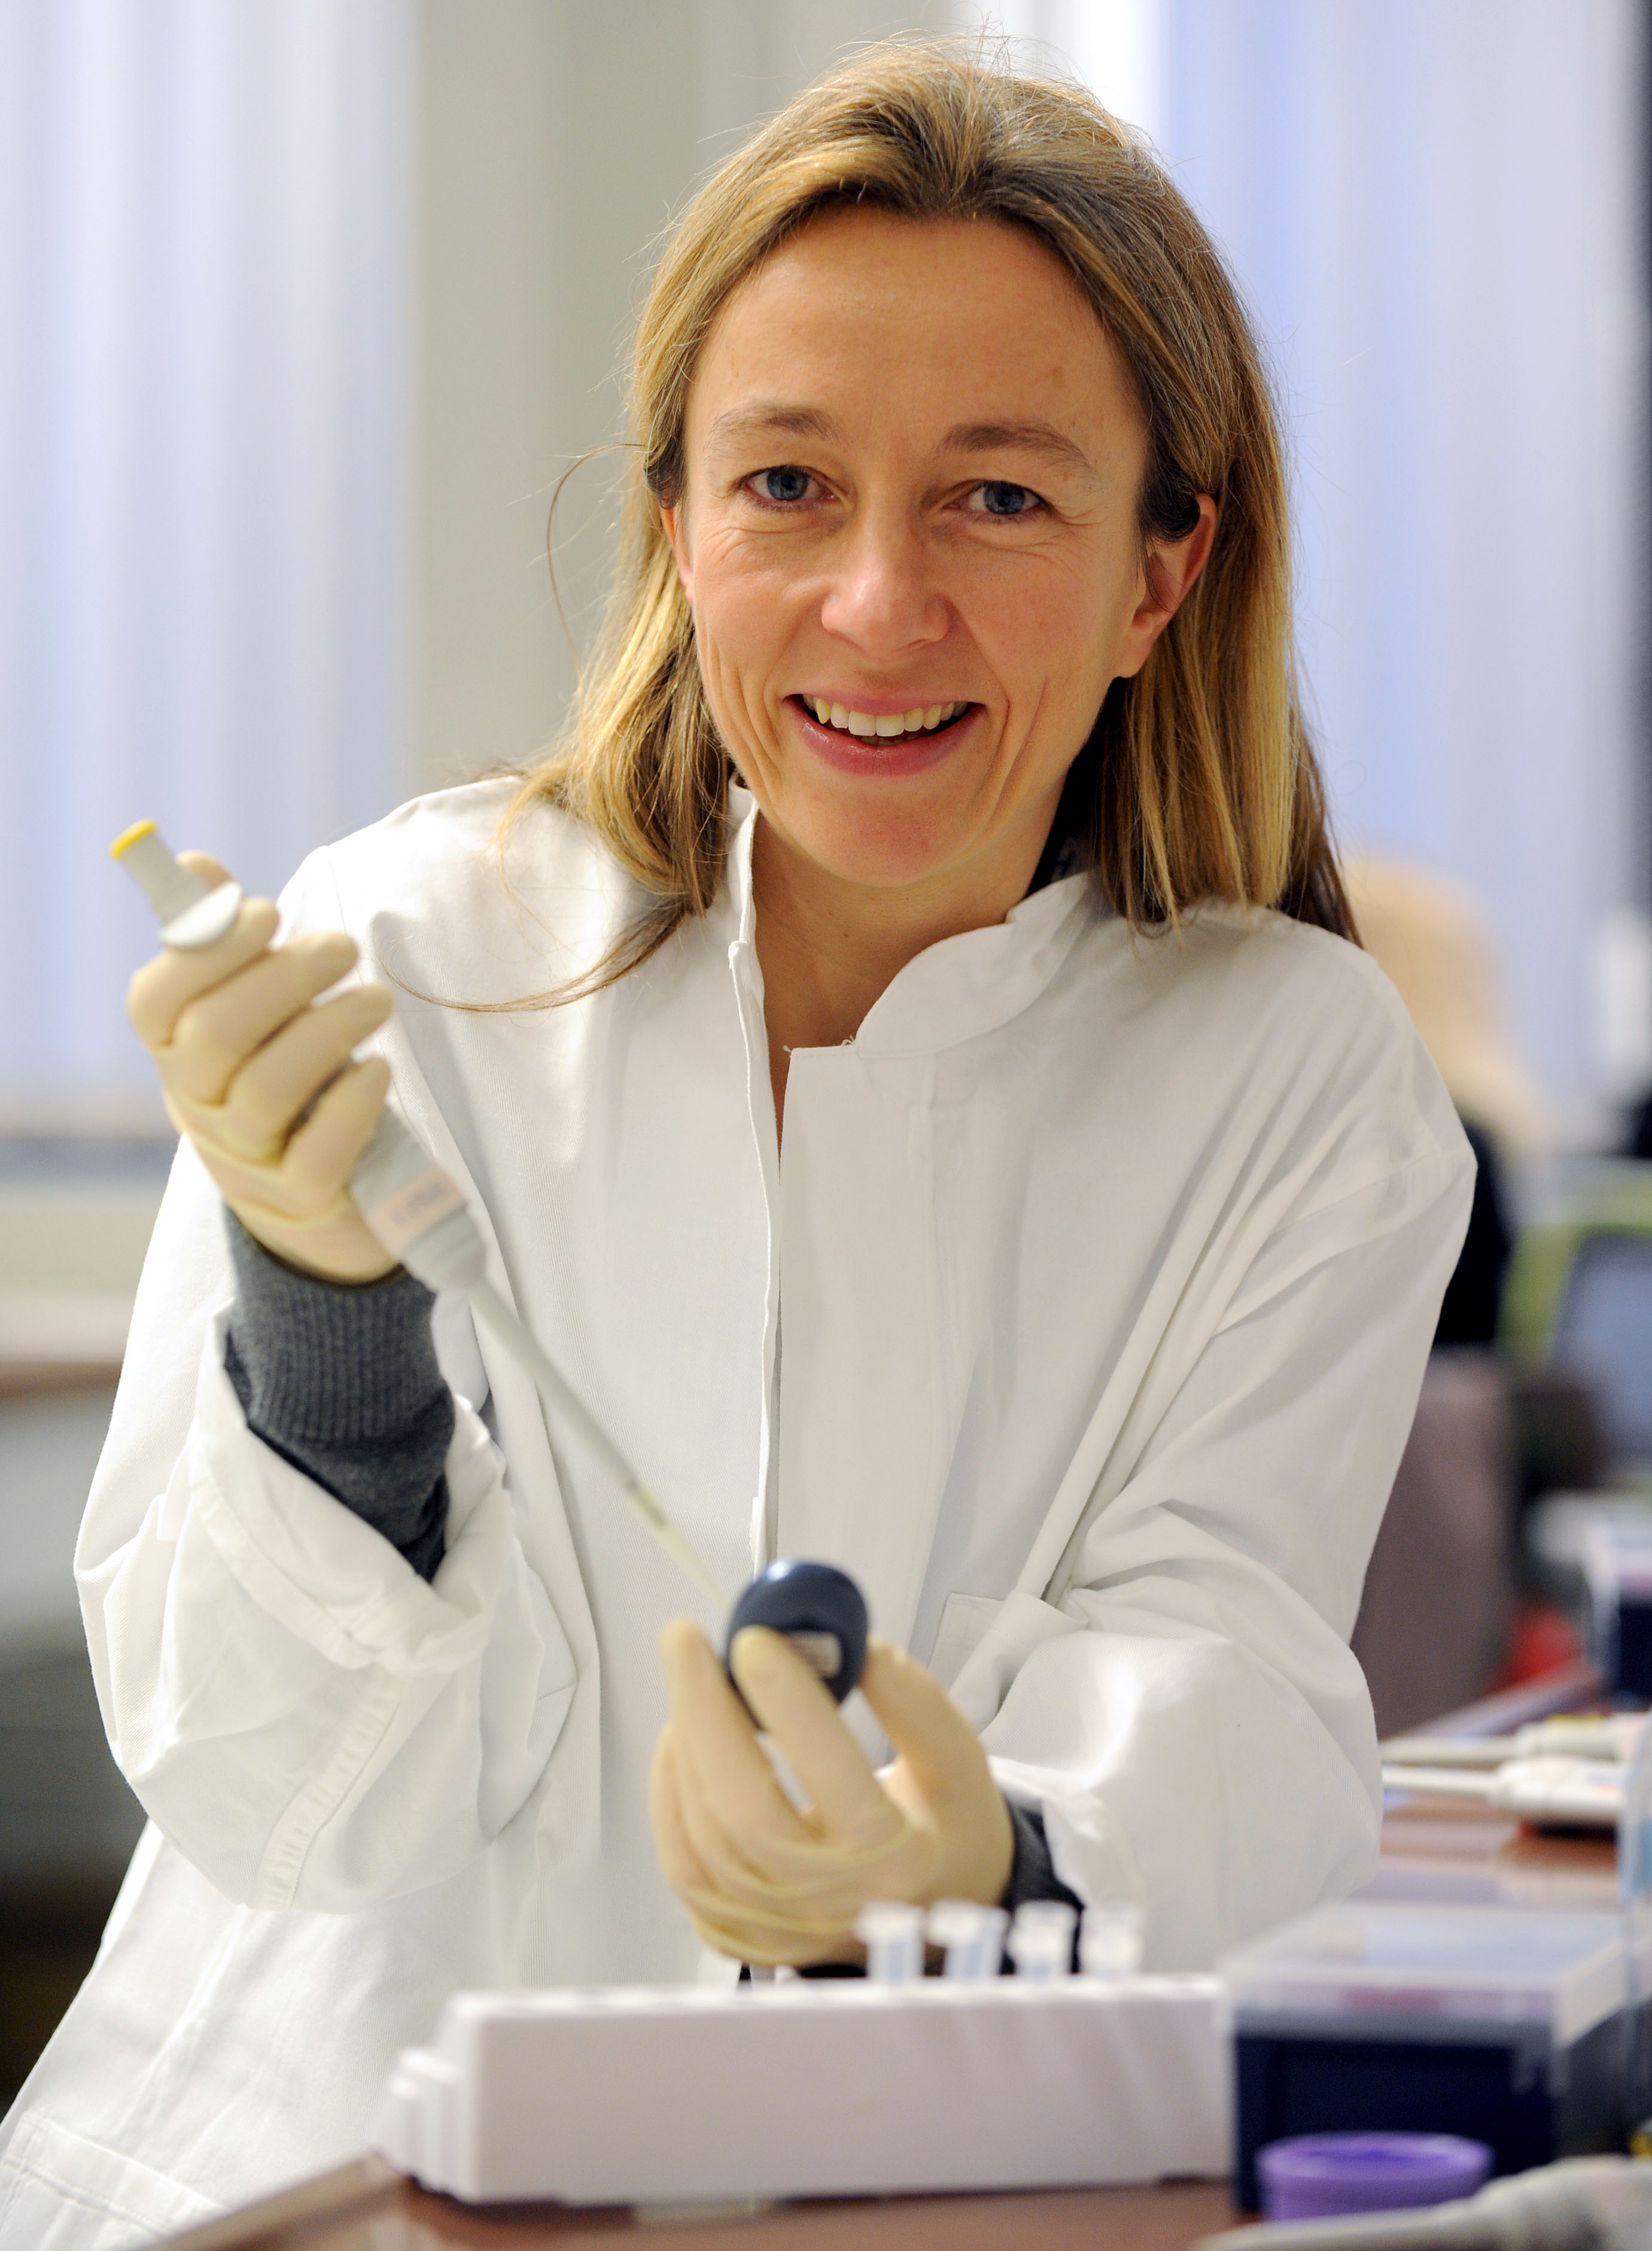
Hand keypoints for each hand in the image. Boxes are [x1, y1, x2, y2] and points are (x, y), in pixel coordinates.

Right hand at [126, 853, 397, 1281]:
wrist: (314, 1193)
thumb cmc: (285, 1069)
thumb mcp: (254, 1005)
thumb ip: (227, 939)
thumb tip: (197, 867)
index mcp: (175, 1050)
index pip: (154, 1003)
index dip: (205, 951)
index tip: (265, 911)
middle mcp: (198, 1106)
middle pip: (214, 1038)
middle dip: (283, 979)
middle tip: (343, 947)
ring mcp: (246, 1158)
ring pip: (265, 1092)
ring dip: (327, 1032)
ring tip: (377, 999)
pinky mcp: (301, 1197)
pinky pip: (315, 1156)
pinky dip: (351, 1106)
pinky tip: (377, 1070)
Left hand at [650, 1621, 1013, 1966]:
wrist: (935, 1909)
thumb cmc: (944, 1822)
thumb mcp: (958, 1758)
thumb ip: (912, 1701)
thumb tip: (845, 1644)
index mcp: (900, 1860)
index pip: (835, 1778)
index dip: (791, 1707)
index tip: (756, 1639)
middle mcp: (834, 1903)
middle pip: (746, 1814)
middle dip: (705, 1715)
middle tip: (686, 1638)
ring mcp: (781, 1929)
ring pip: (704, 1839)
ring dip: (685, 1747)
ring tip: (692, 1677)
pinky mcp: (744, 1936)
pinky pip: (685, 1869)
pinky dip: (669, 1797)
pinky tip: (679, 1740)